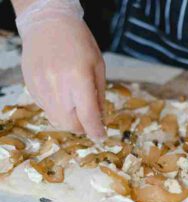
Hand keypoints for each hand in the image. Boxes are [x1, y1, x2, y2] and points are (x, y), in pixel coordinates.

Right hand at [17, 0, 105, 138]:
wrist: (48, 24)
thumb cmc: (79, 42)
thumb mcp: (98, 66)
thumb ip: (99, 95)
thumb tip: (100, 118)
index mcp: (79, 78)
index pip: (88, 116)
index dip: (96, 131)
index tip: (101, 136)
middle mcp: (57, 86)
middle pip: (71, 124)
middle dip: (83, 128)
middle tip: (90, 122)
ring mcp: (41, 88)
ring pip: (57, 121)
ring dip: (70, 121)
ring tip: (76, 108)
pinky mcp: (31, 88)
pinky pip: (46, 110)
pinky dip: (58, 111)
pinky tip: (63, 98)